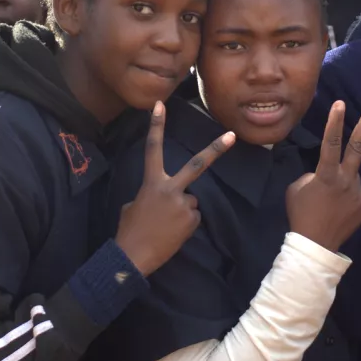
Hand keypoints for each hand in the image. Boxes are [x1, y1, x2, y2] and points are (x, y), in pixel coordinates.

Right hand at [116, 102, 234, 275]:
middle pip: (197, 165)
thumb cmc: (129, 228)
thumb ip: (154, 192)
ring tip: (166, 225)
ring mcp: (183, 204)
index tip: (160, 105)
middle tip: (232, 136)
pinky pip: (193, 217)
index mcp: (151, 182)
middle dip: (216, 149)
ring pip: (191, 200)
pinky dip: (185, 224)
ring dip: (183, 210)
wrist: (132, 255)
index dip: (156, 126)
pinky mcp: (192, 220)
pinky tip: (172, 233)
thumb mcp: (135, 203)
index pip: (153, 148)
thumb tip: (169, 196)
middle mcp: (170, 188)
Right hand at [287, 101, 360, 251]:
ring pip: (350, 177)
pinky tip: (335, 210)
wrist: (315, 245)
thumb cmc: (301, 214)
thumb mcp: (297, 188)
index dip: (334, 123)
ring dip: (341, 181)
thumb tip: (323, 173)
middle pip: (357, 149)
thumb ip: (313, 175)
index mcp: (327, 175)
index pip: (331, 143)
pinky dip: (345, 196)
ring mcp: (358, 193)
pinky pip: (354, 193)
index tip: (339, 104)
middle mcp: (347, 181)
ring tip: (328, 201)